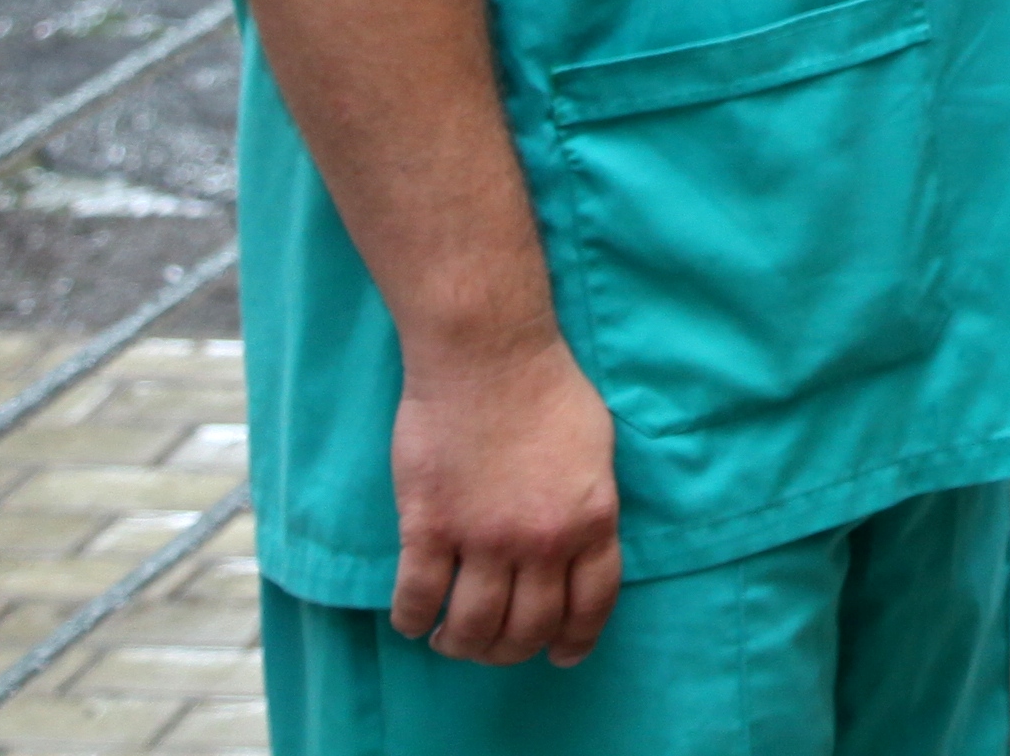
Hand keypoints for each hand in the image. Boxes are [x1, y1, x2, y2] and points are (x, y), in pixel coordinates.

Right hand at [387, 326, 618, 664]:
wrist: (487, 353)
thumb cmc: (545, 389)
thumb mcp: (597, 451)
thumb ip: (589, 508)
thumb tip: (580, 551)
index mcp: (592, 519)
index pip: (592, 605)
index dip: (576, 640)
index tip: (561, 655)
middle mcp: (543, 540)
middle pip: (529, 628)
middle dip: (510, 650)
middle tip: (492, 645)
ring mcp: (484, 537)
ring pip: (474, 628)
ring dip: (461, 644)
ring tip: (451, 639)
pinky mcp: (429, 527)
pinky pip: (418, 600)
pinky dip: (412, 621)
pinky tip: (413, 619)